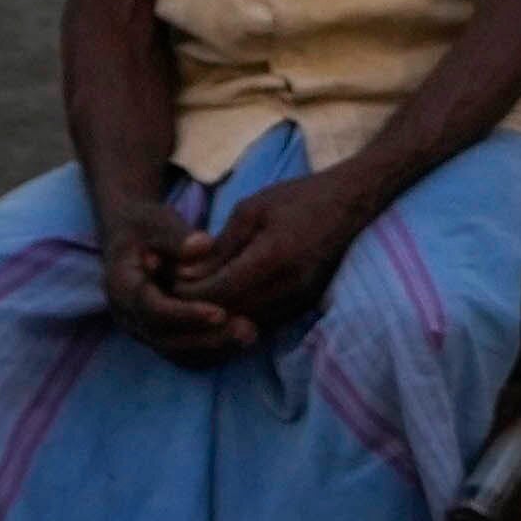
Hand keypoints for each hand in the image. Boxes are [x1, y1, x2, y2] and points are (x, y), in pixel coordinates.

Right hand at [100, 191, 252, 364]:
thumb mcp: (157, 222)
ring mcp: (144, 329)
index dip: (185, 314)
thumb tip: (202, 246)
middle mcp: (129, 315)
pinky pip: (186, 352)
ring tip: (251, 333)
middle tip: (246, 329)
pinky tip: (244, 337)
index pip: (152, 310)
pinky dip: (214, 349)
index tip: (220, 312)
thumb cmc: (146, 226)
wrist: (134, 238)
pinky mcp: (162, 334)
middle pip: (165, 339)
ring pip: (178, 351)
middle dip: (206, 337)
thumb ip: (176, 236)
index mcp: (121, 287)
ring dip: (214, 346)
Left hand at [162, 168, 376, 337]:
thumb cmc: (299, 198)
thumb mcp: (251, 209)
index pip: (218, 291)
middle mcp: (290, 286)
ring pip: (246, 322)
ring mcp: (302, 299)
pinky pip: (265, 321)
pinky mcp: (307, 304)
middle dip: (198, 306)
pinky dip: (240, 314)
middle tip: (174, 291)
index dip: (188, 291)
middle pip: (230, 313)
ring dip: (219, 314)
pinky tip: (226, 300)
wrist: (352, 203)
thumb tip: (187, 276)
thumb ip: (220, 246)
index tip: (168, 278)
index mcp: (274, 257)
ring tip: (196, 295)